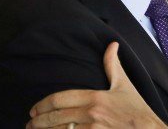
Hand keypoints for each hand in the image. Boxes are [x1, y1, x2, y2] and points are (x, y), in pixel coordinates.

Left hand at [27, 42, 167, 128]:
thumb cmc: (137, 109)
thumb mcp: (124, 85)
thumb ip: (113, 66)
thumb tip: (112, 45)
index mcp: (95, 97)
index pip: (60, 98)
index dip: (43, 104)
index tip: (35, 109)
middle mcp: (91, 113)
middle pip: (55, 116)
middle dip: (38, 120)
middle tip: (30, 123)